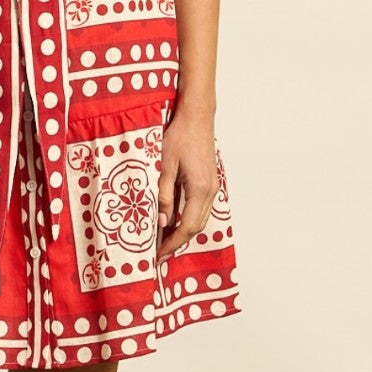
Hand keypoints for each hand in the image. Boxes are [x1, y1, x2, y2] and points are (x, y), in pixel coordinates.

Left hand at [156, 105, 219, 263]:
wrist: (197, 116)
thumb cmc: (179, 136)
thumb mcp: (165, 165)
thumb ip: (164, 194)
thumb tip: (162, 222)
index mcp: (199, 189)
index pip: (187, 227)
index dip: (173, 243)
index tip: (159, 255)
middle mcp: (210, 191)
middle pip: (196, 227)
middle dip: (178, 241)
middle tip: (159, 251)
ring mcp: (213, 186)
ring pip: (200, 218)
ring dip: (184, 230)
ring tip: (164, 238)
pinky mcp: (210, 180)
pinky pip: (201, 207)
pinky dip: (189, 217)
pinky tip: (174, 218)